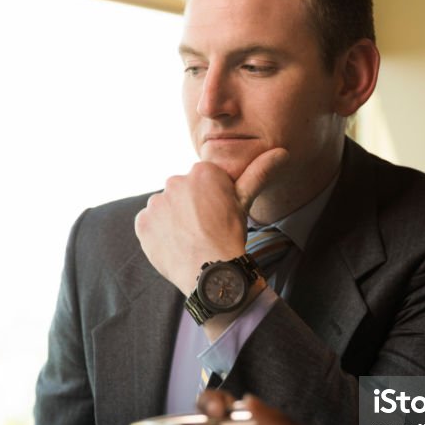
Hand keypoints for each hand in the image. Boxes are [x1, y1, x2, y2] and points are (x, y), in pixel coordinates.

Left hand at [134, 149, 288, 296]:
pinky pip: (147, 224)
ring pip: (163, 208)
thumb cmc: (231, 236)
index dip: (208, 202)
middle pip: (180, 193)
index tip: (215, 217)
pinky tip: (174, 245)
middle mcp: (175, 181)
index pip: (200, 182)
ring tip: (188, 240)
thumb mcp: (245, 202)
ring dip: (171, 220)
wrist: (212, 272)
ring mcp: (156, 202)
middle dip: (188, 208)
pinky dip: (157, 234)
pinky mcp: (142, 222)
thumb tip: (282, 152)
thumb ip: (259, 173)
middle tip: (202, 231)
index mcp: (202, 172)